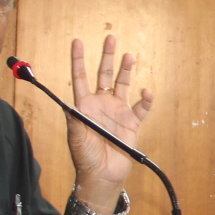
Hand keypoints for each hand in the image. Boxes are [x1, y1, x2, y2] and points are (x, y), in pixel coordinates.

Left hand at [68, 36, 153, 210]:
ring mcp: (117, 112)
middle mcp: (101, 104)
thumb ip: (74, 120)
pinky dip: (145, 99)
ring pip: (123, 85)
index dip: (78, 60)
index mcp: (84, 106)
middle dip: (107, 57)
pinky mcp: (132, 123)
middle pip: (104, 75)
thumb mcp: (75, 137)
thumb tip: (68, 104)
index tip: (77, 41)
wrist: (102, 175)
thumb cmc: (84, 157)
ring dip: (126, 71)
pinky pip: (141, 108)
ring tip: (129, 56)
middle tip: (110, 38)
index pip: (80, 78)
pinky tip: (145, 92)